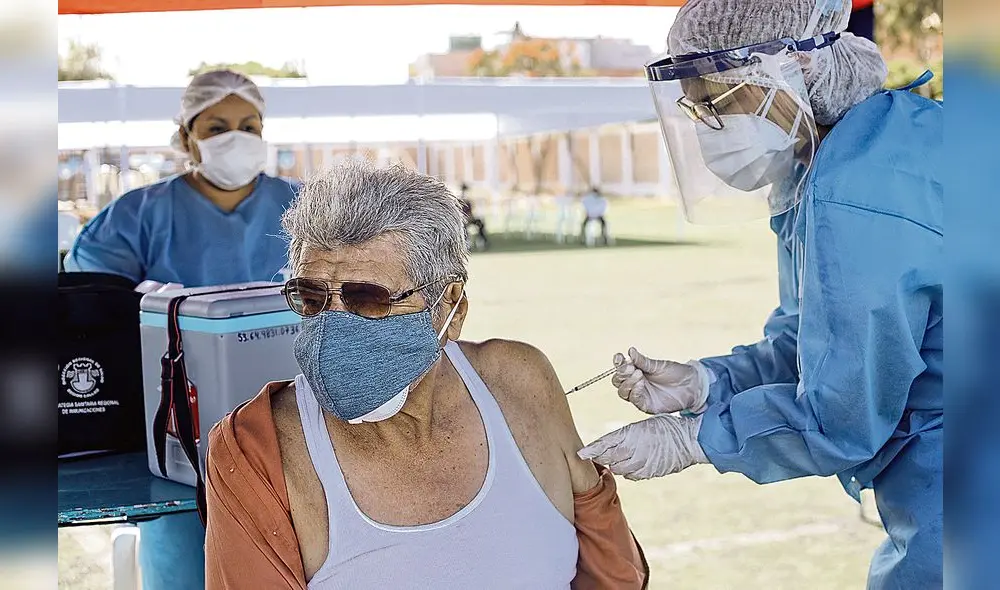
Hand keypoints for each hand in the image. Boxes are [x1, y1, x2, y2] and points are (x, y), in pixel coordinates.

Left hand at [577, 414, 707, 479]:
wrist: (688, 440)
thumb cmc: (665, 427)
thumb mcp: (642, 426)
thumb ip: (624, 437)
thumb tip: (607, 446)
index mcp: (630, 434)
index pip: (604, 444)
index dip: (591, 450)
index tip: (580, 454)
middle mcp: (633, 450)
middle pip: (608, 458)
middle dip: (602, 457)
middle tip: (598, 455)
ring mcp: (641, 463)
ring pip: (618, 469)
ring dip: (615, 465)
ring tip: (619, 459)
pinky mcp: (648, 472)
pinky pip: (631, 475)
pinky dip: (628, 471)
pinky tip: (631, 464)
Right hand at [612, 348, 709, 414]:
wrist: (692, 385)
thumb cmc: (676, 373)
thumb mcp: (659, 365)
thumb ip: (643, 361)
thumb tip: (630, 351)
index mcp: (636, 371)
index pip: (621, 369)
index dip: (618, 363)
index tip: (619, 357)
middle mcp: (635, 384)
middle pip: (618, 381)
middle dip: (621, 374)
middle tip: (630, 367)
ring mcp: (640, 395)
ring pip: (623, 392)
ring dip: (627, 382)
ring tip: (638, 374)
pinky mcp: (646, 405)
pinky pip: (634, 400)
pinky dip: (634, 392)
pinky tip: (640, 384)